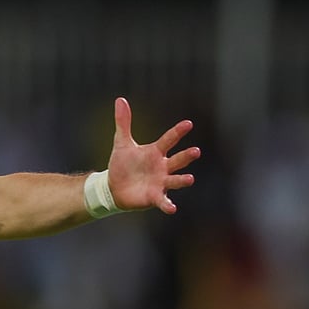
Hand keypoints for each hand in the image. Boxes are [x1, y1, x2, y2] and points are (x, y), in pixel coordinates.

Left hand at [106, 97, 200, 213]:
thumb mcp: (122, 142)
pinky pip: (163, 201)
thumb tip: (120, 99)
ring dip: (182, 180)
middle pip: (177, 160)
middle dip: (186, 156)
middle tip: (195, 151)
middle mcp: (162, 167)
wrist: (113, 187)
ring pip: (175, 180)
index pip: (169, 140)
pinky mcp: (154, 197)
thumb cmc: (122, 164)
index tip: (188, 124)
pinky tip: (172, 208)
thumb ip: (123, 122)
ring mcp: (160, 182)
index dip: (178, 132)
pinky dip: (167, 204)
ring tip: (190, 179)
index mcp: (155, 152)